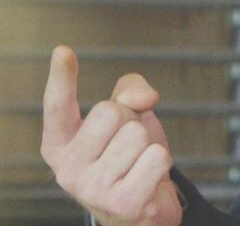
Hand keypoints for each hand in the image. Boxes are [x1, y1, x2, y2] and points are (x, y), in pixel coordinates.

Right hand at [41, 46, 182, 225]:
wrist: (140, 212)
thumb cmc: (127, 156)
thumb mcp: (127, 116)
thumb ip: (130, 91)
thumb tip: (144, 98)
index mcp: (60, 144)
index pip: (58, 106)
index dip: (61, 78)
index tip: (63, 51)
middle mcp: (67, 170)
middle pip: (112, 111)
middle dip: (130, 119)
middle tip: (128, 145)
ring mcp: (93, 190)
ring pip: (138, 134)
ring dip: (148, 143)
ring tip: (138, 163)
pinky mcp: (123, 204)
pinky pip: (157, 157)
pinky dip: (161, 162)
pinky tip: (149, 180)